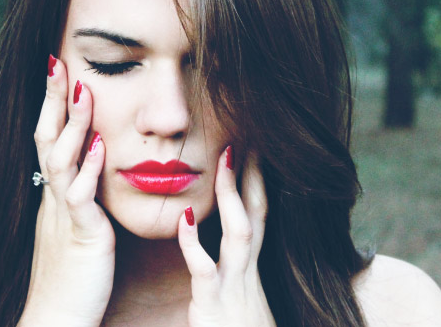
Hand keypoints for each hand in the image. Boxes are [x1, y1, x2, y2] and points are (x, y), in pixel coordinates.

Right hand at [19, 57, 114, 326]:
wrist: (55, 320)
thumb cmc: (71, 278)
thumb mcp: (75, 229)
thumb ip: (81, 198)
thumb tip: (92, 168)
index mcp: (55, 196)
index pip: (49, 140)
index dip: (52, 106)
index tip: (59, 70)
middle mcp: (54, 199)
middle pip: (47, 139)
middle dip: (53, 100)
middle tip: (58, 61)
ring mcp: (64, 216)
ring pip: (60, 161)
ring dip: (72, 125)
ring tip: (84, 90)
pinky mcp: (80, 237)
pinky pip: (81, 199)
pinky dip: (88, 171)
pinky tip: (98, 147)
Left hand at [177, 148, 274, 326]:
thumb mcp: (242, 296)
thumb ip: (233, 268)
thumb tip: (226, 246)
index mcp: (250, 266)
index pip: (258, 214)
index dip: (257, 180)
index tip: (253, 148)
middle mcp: (248, 269)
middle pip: (256, 212)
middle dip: (254, 175)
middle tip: (246, 136)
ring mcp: (234, 284)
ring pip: (240, 232)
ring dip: (233, 196)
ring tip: (225, 161)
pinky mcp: (214, 303)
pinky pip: (205, 270)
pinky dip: (195, 243)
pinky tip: (183, 220)